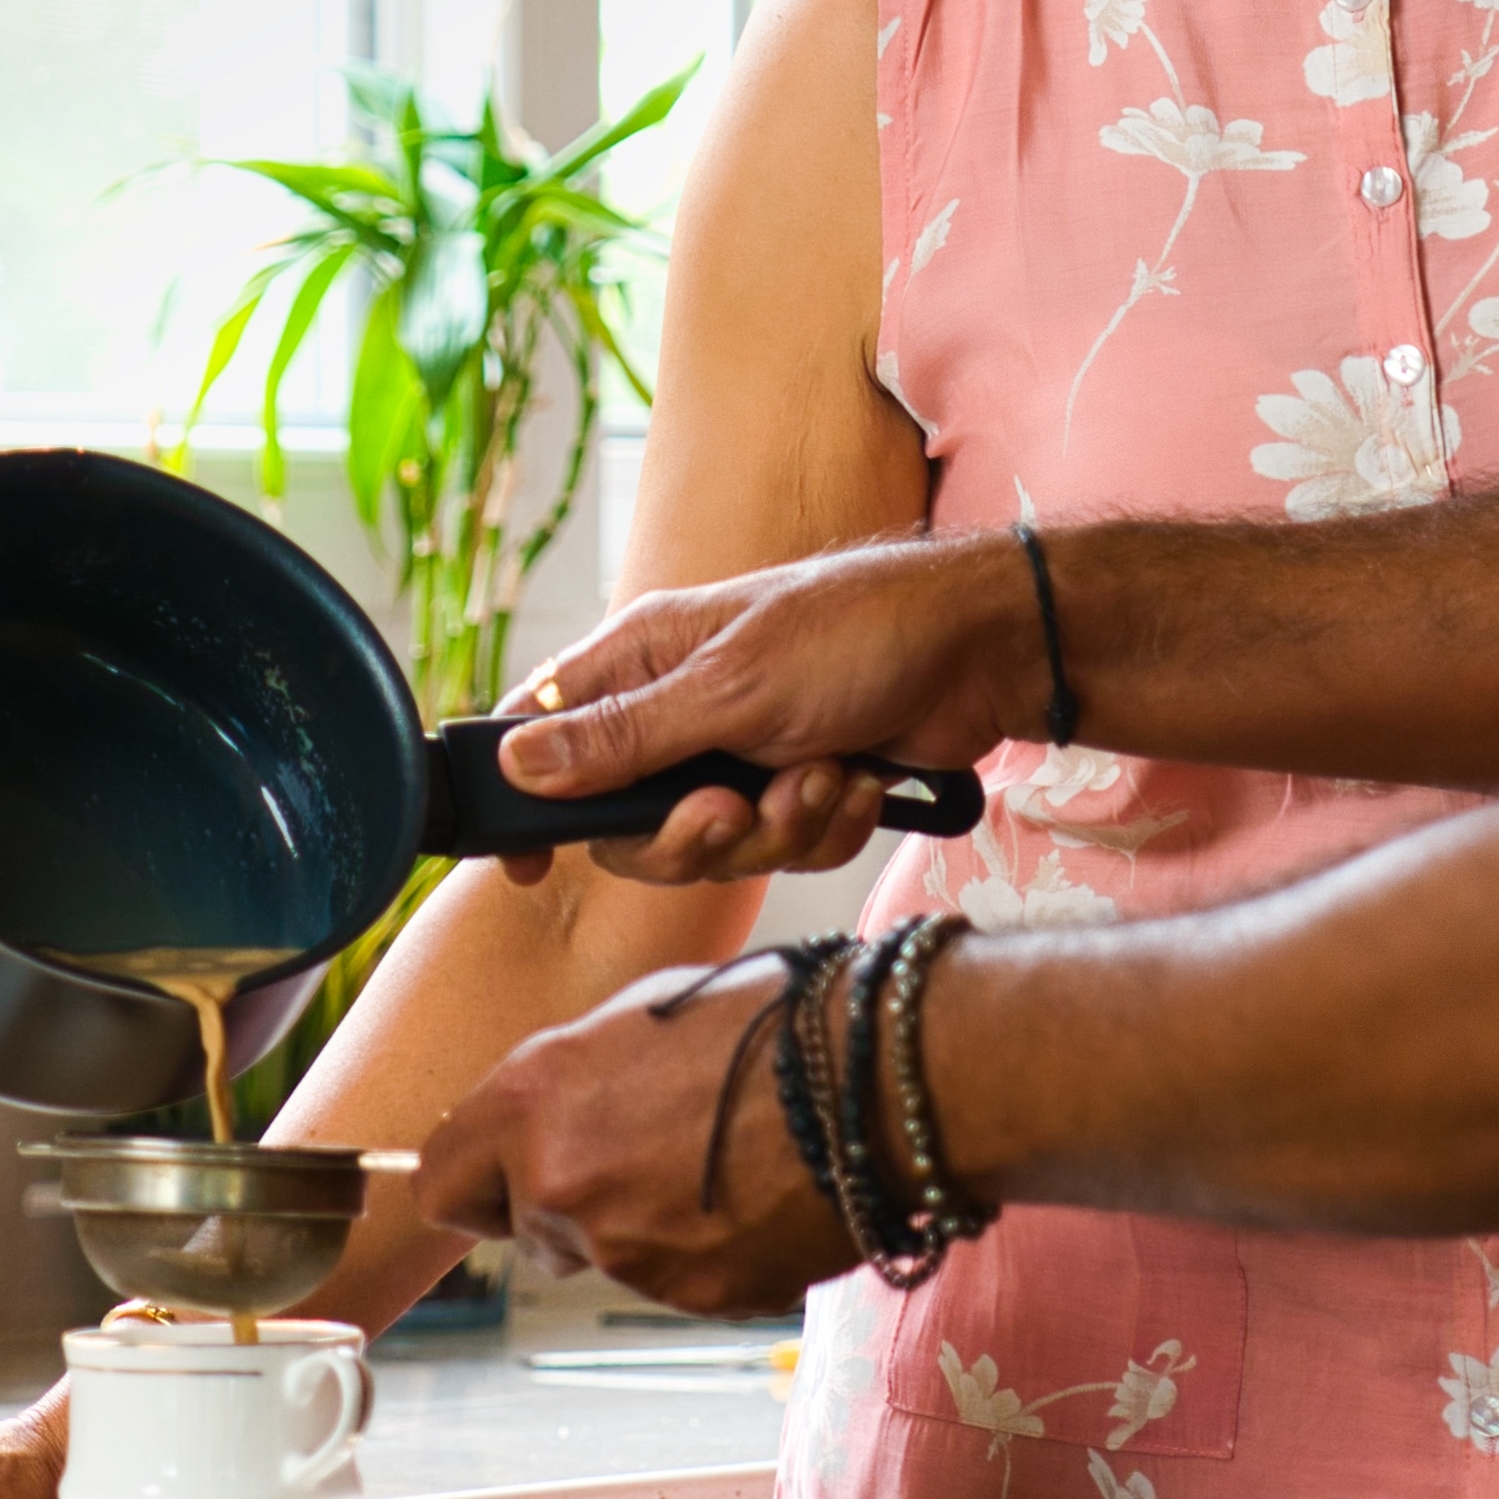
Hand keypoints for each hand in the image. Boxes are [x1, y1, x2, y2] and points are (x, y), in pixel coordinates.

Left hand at [413, 961, 855, 1315]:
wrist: (881, 1076)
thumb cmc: (773, 1017)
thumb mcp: (642, 1012)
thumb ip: (570, 1078)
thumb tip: (547, 1113)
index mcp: (533, 1099)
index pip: (442, 1179)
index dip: (478, 1178)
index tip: (506, 1174)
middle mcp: (560, 1181)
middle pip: (526, 1225)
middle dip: (565, 1203)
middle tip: (642, 1158)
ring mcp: (625, 1250)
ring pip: (604, 1254)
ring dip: (643, 1224)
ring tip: (724, 1160)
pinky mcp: (691, 1294)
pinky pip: (676, 1279)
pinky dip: (705, 1250)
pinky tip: (758, 1195)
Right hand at [489, 536, 1034, 887]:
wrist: (982, 653)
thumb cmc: (857, 634)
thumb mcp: (729, 688)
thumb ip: (623, 736)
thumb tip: (517, 764)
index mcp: (644, 660)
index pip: (543, 732)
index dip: (527, 801)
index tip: (524, 865)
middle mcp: (682, 710)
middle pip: (632, 824)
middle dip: (691, 836)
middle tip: (733, 810)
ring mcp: (742, 753)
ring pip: (716, 848)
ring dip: (775, 828)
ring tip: (820, 776)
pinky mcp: (800, 788)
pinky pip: (784, 850)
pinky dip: (823, 826)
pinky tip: (857, 782)